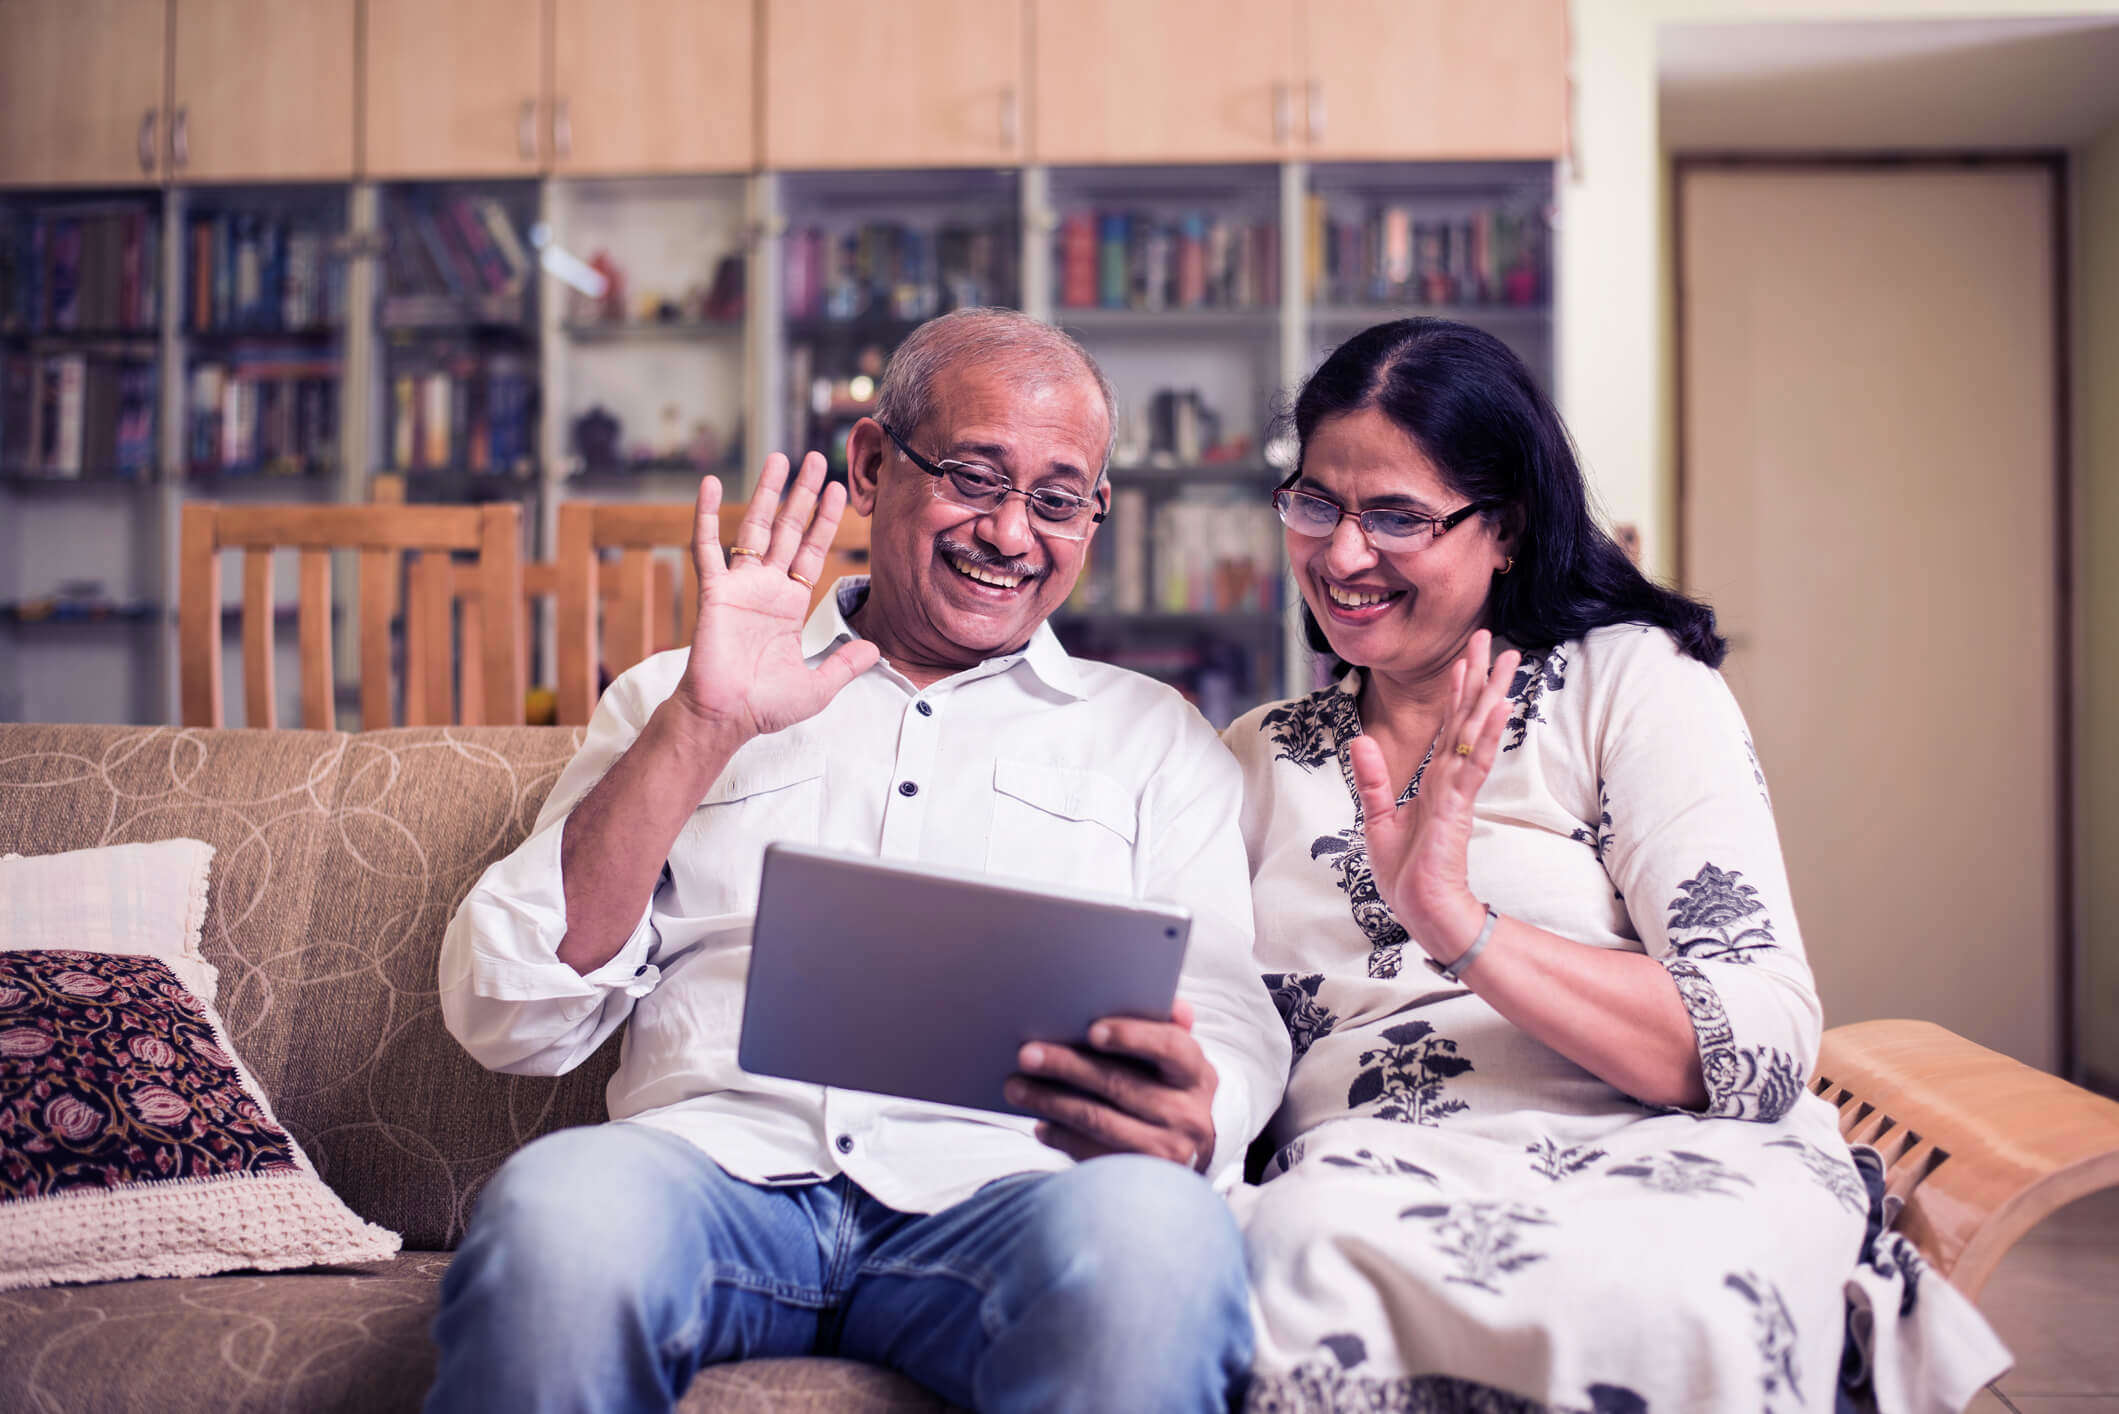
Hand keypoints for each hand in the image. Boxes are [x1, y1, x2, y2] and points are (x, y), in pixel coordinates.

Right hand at [668, 453, 880, 746]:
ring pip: (753, 528)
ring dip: (765, 493)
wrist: (726, 718)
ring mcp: (740, 586)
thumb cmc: (765, 706)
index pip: (812, 551)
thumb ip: (845, 665)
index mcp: (790, 603)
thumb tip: (875, 650)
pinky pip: (707, 547)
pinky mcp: (714, 591)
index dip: (825, 521)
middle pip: (788, 529)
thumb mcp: (818, 687)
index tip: (839, 489)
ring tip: (777, 458)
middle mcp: (766, 588)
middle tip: (814, 459)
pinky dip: (705, 515)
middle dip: (802, 495)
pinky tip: (708, 485)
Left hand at [1007, 998, 1217, 1171]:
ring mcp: (1167, 1149)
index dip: (1132, 1036)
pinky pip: (1091, 1153)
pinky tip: (1040, 1124)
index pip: (1170, 1047)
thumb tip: (1175, 1007)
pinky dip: (1061, 1136)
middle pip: (1119, 1083)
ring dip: (1050, 1101)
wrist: (1189, 1156)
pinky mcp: (1140, 1175)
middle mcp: (1187, 1113)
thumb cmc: (1170, 1093)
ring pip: (1098, 1119)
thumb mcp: (1178, 1065)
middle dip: (1067, 1065)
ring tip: (1015, 1087)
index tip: (1091, 1030)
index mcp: (1196, 1073)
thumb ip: (1167, 1030)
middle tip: (1026, 1054)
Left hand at [1350, 629, 1520, 956]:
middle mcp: (1450, 777)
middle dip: (1480, 675)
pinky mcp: (1458, 807)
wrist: (1421, 910)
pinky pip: (1475, 764)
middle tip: (1493, 636)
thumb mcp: (1376, 818)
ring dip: (1491, 693)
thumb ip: (1371, 779)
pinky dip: (1487, 735)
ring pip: (1477, 731)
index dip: (1456, 688)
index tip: (1465, 655)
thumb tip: (1361, 740)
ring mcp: (1457, 789)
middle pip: (1468, 715)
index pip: (1447, 724)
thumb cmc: (1406, 872)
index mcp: (1433, 779)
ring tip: (1508, 659)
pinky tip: (1499, 707)